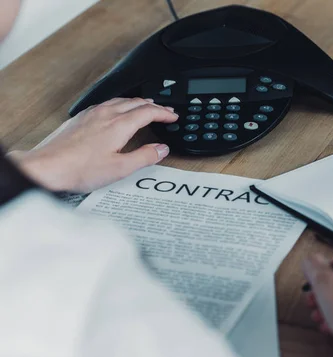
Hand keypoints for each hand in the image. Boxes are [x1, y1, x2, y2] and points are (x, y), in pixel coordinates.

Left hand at [8, 98, 177, 192]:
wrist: (48, 167)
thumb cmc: (79, 169)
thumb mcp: (120, 168)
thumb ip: (144, 157)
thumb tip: (161, 149)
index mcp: (119, 125)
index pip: (148, 112)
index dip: (163, 113)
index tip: (173, 117)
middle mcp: (106, 115)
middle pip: (135, 103)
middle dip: (154, 106)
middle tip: (165, 111)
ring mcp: (92, 114)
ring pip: (120, 100)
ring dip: (137, 102)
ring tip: (146, 106)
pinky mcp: (81, 118)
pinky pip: (106, 104)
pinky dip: (120, 104)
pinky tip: (117, 110)